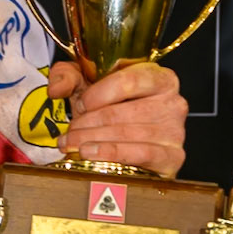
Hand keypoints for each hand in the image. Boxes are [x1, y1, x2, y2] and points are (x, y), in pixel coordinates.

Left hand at [46, 58, 187, 177]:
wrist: (125, 151)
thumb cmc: (110, 114)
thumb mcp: (86, 87)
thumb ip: (67, 76)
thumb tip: (56, 88)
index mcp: (159, 78)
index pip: (129, 81)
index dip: (98, 94)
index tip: (80, 104)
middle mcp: (173, 102)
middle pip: (123, 112)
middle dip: (88, 123)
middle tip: (68, 132)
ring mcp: (176, 131)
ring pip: (127, 134)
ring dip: (92, 140)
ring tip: (72, 144)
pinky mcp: (172, 157)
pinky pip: (140, 153)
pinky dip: (111, 153)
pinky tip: (90, 154)